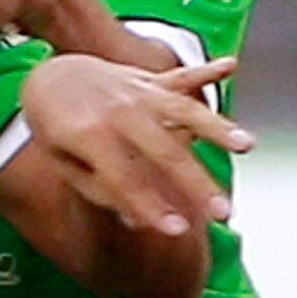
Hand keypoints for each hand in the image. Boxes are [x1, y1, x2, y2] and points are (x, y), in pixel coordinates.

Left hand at [20, 53, 251, 238]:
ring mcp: (138, 92)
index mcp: (89, 136)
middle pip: (165, 151)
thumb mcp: (62, 164)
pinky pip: (182, 74)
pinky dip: (207, 69)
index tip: (176, 231)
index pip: (125, 180)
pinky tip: (231, 66)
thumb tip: (136, 221)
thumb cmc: (55, 127)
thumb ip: (98, 190)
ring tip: (246, 145)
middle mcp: (118, 112)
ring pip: (184, 110)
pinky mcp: (152, 79)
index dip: (151, 207)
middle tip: (223, 212)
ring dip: (217, 128)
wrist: (50, 77)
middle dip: (196, 184)